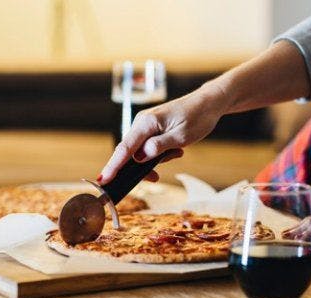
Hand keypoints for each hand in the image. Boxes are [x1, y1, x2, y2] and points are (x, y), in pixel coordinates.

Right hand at [99, 82, 228, 182]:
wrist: (208, 104)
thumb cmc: (197, 118)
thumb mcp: (181, 137)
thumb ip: (159, 147)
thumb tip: (139, 158)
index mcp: (146, 123)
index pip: (124, 149)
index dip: (113, 166)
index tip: (102, 180)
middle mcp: (141, 123)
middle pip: (129, 153)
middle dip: (140, 168)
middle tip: (155, 178)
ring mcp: (145, 125)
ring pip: (140, 152)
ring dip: (155, 160)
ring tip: (178, 152)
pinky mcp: (151, 129)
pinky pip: (148, 147)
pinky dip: (159, 154)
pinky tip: (176, 150)